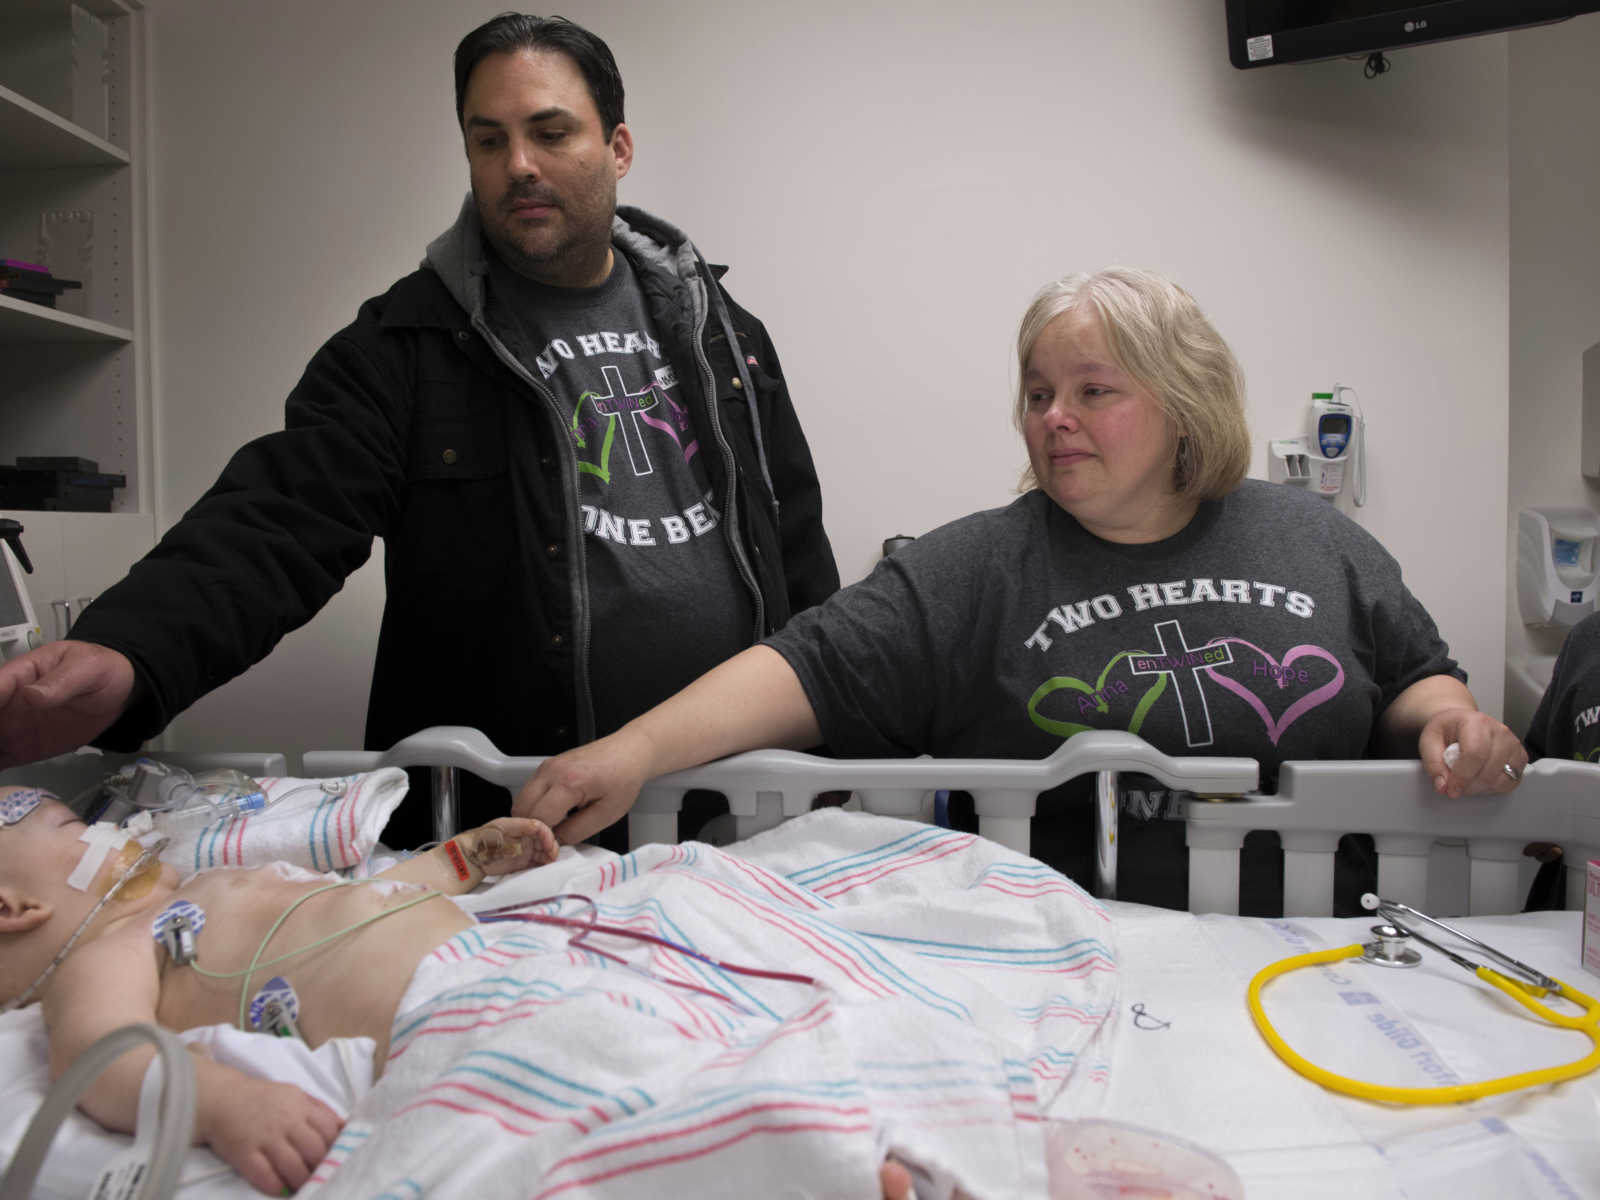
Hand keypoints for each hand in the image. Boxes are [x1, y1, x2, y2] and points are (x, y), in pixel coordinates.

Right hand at [0, 640, 136, 767]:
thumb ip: (60, 682)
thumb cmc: (100, 670)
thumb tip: (30, 695)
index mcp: (18, 676)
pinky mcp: (23, 748)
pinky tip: (1, 782)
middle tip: (0, 746)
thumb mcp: (85, 668)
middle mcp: (8, 703)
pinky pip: (0, 759)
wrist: (119, 691)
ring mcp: (13, 727)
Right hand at [196, 1076, 342, 1195]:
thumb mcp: (295, 1094)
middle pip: (314, 1150)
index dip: (336, 1148)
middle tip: (323, 1178)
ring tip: (305, 1186)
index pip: (329, 1130)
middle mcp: (286, 1121)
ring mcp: (265, 1137)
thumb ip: (318, 1110)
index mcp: (301, 1106)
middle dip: (321, 1168)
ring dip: (302, 1180)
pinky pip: (265, 1175)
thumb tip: (344, 1127)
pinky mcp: (244, 1152)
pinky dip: (277, 1186)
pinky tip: (282, 1191)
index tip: (338, 1160)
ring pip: (293, 1166)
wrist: (221, 1098)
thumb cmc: (263, 1099)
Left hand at [455, 816, 558, 875]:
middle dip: (550, 848)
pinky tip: (544, 868)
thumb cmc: (482, 839)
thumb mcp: (502, 827)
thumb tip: (538, 826)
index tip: (549, 845)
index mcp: (520, 826)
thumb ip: (521, 825)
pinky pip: (535, 864)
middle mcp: (523, 838)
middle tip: (552, 857)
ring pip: (542, 853)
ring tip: (549, 864)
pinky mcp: (520, 864)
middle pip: (544, 841)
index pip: (540, 828)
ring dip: (548, 858)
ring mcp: (522, 851)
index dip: (548, 835)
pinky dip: (541, 866)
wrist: (469, 858)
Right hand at [513, 727, 654, 844]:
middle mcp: (552, 771)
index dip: (544, 838)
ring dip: (532, 817)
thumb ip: (577, 832)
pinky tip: (555, 812)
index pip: (539, 819)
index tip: (554, 847)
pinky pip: (530, 791)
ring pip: (521, 800)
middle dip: (532, 829)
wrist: (630, 752)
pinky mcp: (548, 765)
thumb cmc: (624, 779)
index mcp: (568, 782)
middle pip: (522, 810)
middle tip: (550, 840)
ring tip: (554, 826)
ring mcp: (547, 766)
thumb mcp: (607, 814)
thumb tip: (556, 843)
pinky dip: (535, 805)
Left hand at [1418, 708, 1528, 797]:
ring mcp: (1512, 744)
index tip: (1451, 788)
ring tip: (1466, 781)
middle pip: (1490, 770)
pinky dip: (1495, 788)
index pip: (1475, 754)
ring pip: (1502, 779)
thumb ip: (1433, 764)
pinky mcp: (1520, 756)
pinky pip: (1511, 782)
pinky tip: (1480, 779)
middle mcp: (1499, 731)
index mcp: (1475, 722)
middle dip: (1469, 786)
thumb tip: (1443, 785)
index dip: (1462, 777)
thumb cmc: (1448, 729)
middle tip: (1454, 786)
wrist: (1461, 723)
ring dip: (1481, 788)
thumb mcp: (1429, 740)